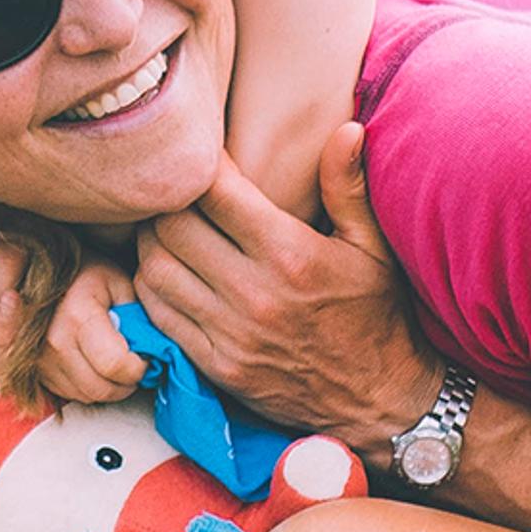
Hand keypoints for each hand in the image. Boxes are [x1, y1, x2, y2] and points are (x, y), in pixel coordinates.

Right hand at [35, 259, 144, 409]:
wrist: (41, 273)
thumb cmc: (85, 275)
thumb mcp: (120, 284)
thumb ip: (137, 318)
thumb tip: (153, 351)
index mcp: (79, 318)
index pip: (116, 366)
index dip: (139, 369)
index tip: (146, 358)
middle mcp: (55, 343)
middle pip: (102, 389)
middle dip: (126, 383)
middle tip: (134, 365)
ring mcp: (40, 360)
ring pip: (86, 396)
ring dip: (107, 387)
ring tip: (115, 364)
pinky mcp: (34, 371)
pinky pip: (69, 395)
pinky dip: (87, 387)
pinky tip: (93, 366)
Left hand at [128, 125, 443, 451]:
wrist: (380, 402)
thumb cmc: (377, 316)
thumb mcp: (373, 248)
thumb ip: (349, 187)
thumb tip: (347, 129)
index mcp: (290, 254)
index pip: (214, 193)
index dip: (198, 167)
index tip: (202, 157)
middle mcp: (254, 293)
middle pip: (171, 227)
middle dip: (166, 202)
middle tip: (174, 192)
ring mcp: (231, 334)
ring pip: (154, 269)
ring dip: (151, 243)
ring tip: (166, 229)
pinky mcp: (217, 365)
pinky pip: (158, 316)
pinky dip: (151, 288)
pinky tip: (168, 273)